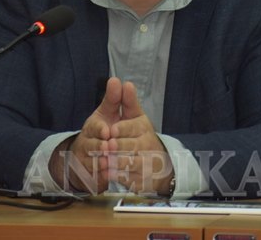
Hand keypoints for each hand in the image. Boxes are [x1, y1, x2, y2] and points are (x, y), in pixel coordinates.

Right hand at [49, 77, 123, 192]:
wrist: (90, 153)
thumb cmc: (102, 130)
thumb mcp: (109, 113)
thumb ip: (114, 98)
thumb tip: (116, 79)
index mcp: (93, 126)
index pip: (94, 126)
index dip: (100, 129)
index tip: (107, 130)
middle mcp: (87, 141)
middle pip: (91, 144)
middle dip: (100, 146)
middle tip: (110, 147)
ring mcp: (87, 158)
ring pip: (92, 160)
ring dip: (100, 162)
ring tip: (109, 162)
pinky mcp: (89, 173)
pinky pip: (93, 175)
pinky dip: (100, 176)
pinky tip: (107, 176)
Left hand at [107, 81, 173, 195]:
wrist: (155, 163)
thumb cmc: (138, 134)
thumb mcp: (132, 115)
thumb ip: (124, 100)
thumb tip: (120, 81)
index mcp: (142, 126)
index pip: (133, 126)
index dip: (122, 129)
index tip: (111, 130)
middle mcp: (146, 143)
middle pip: (132, 145)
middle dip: (119, 146)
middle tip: (108, 146)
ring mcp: (145, 161)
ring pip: (131, 162)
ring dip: (117, 162)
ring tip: (105, 161)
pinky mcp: (140, 178)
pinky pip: (129, 178)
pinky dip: (118, 177)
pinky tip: (108, 174)